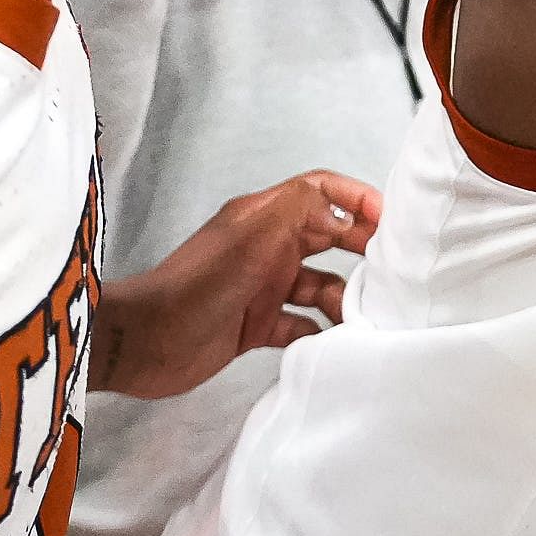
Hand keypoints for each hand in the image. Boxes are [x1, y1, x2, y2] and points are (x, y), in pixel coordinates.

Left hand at [91, 170, 381, 397]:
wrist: (143, 343)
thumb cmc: (194, 286)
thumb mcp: (250, 235)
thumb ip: (300, 208)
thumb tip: (346, 212)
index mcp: (265, 218)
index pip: (320, 192)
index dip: (356, 198)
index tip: (388, 219)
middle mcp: (268, 248)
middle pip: (329, 237)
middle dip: (362, 249)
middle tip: (392, 269)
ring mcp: (263, 287)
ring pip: (321, 284)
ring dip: (344, 297)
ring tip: (363, 314)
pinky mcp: (257, 325)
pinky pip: (302, 323)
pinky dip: (319, 330)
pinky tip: (331, 341)